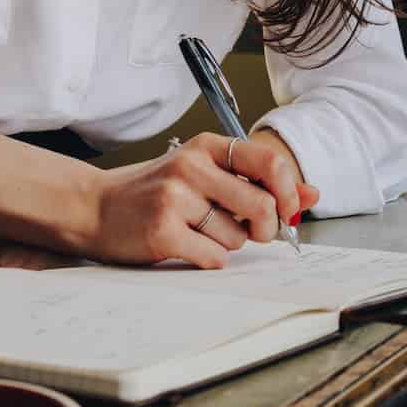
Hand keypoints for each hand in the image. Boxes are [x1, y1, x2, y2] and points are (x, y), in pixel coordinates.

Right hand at [81, 134, 320, 268]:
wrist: (94, 208)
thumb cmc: (156, 192)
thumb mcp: (206, 174)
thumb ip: (258, 181)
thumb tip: (312, 193)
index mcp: (207, 147)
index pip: (269, 162)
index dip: (289, 191)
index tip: (288, 209)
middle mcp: (191, 166)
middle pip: (262, 205)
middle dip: (266, 229)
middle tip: (253, 232)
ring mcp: (175, 199)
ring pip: (237, 237)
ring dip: (228, 244)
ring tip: (200, 232)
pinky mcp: (162, 232)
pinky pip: (214, 257)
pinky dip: (209, 259)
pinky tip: (188, 247)